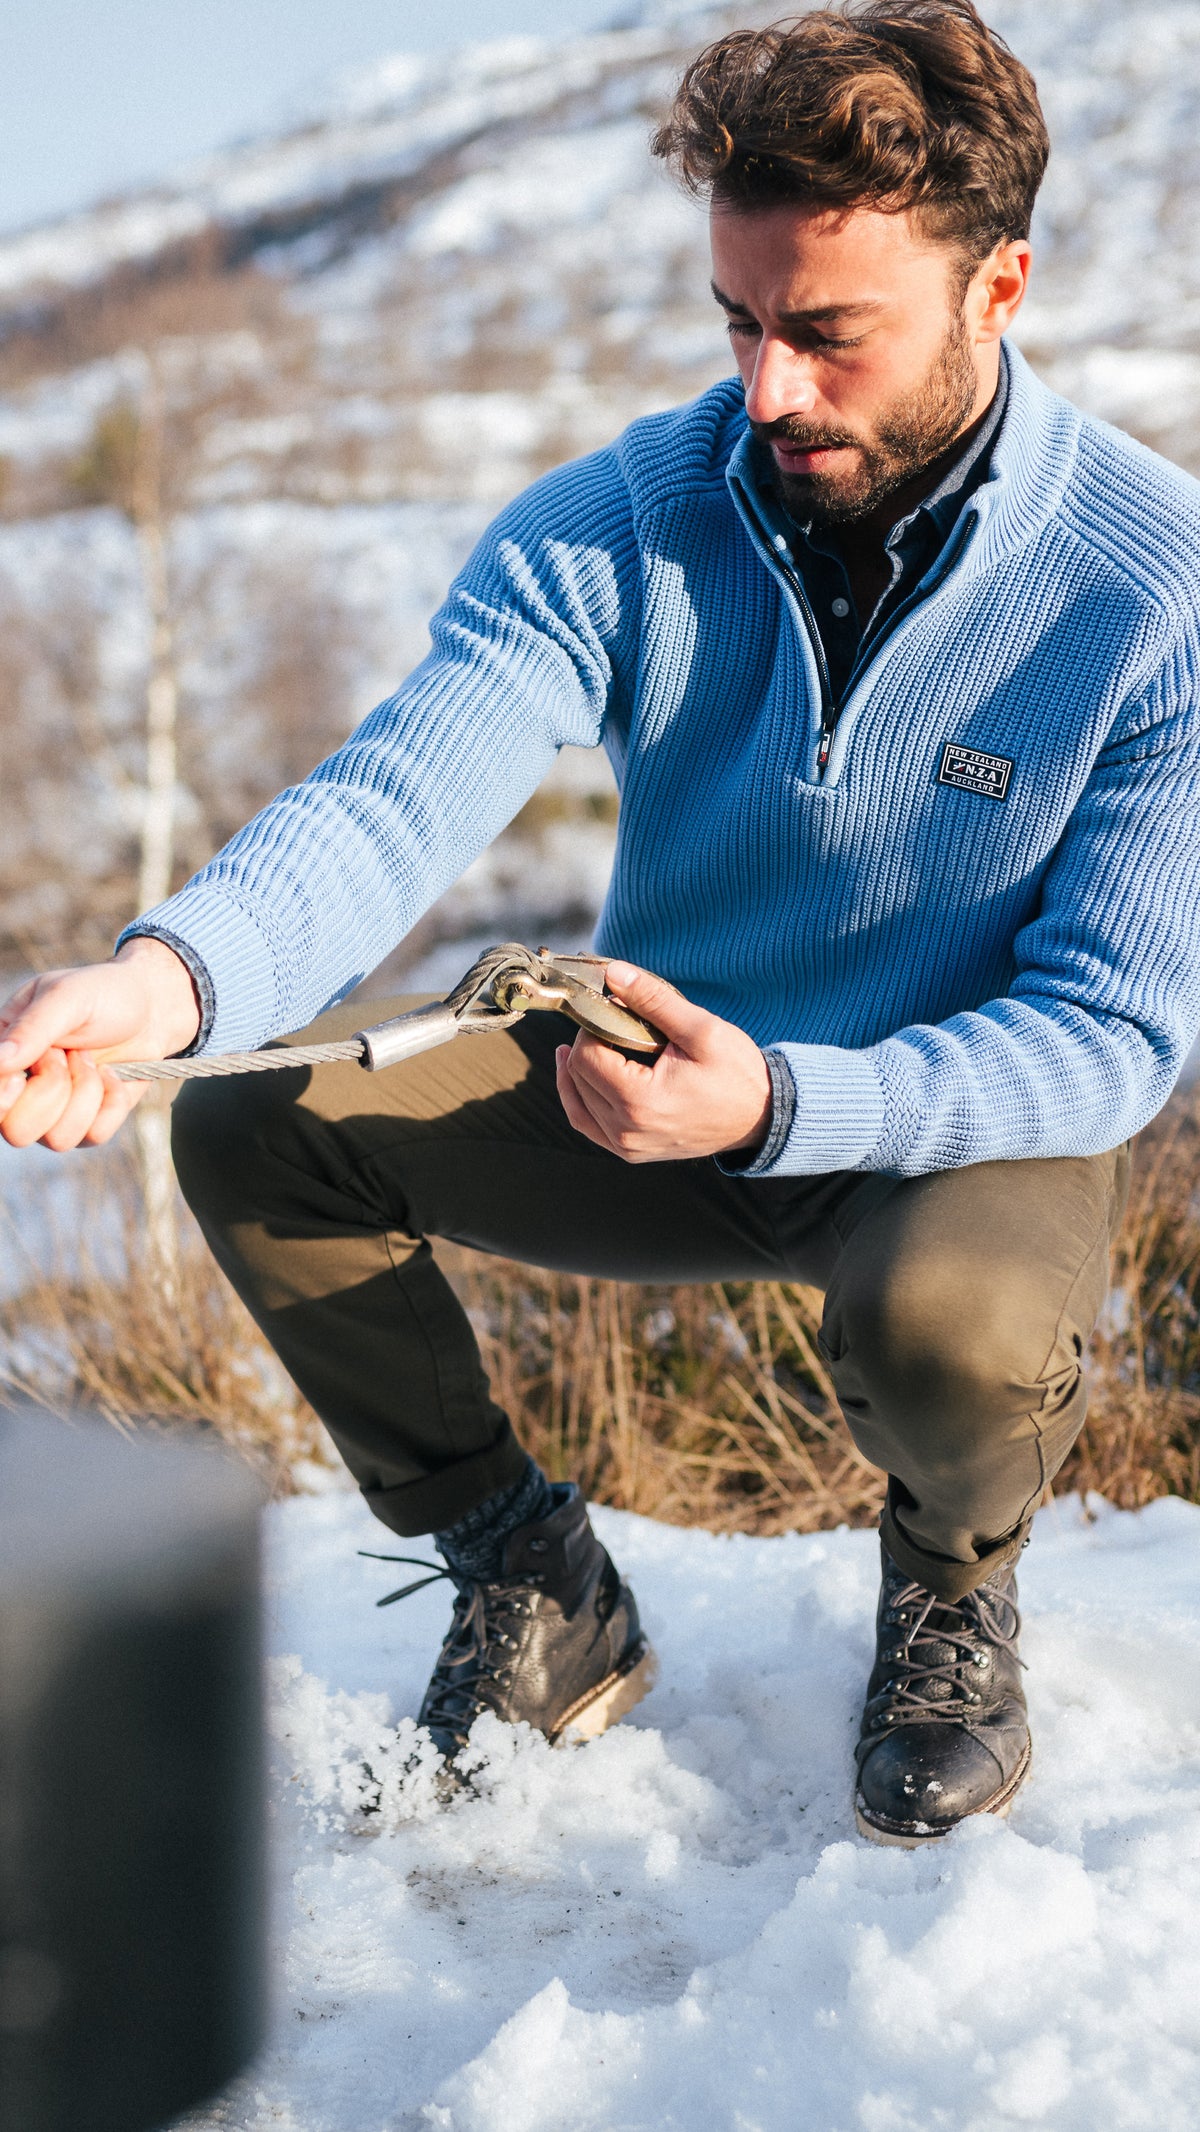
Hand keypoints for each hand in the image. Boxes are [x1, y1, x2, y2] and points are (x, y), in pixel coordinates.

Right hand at [0, 938, 201, 1150]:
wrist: (153, 1009)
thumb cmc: (103, 993)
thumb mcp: (66, 997)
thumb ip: (31, 1029)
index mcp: (5, 1055)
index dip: (3, 1099)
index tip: (23, 1077)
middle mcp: (24, 1089)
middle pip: (16, 1131)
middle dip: (52, 1090)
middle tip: (70, 1053)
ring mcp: (56, 1111)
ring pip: (58, 1139)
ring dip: (85, 1092)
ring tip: (92, 1059)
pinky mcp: (90, 1122)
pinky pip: (94, 1136)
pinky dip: (111, 1102)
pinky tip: (113, 1075)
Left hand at [554, 961, 772, 1163]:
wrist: (761, 1117)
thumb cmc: (737, 1074)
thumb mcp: (700, 1029)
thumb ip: (653, 999)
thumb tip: (613, 973)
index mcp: (640, 1101)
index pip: (586, 1056)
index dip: (591, 1027)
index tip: (610, 1011)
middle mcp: (627, 1130)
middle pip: (578, 1078)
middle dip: (586, 1046)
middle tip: (605, 1023)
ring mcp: (628, 1146)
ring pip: (577, 1104)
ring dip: (576, 1072)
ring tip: (578, 1046)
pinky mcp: (632, 1152)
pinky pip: (589, 1126)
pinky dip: (581, 1101)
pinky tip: (582, 1079)